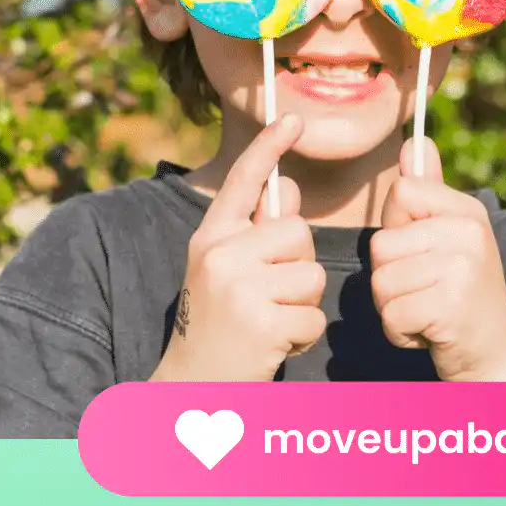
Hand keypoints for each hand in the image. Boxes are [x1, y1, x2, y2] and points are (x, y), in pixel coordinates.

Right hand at [151, 115, 327, 382]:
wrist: (192, 388)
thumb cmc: (218, 325)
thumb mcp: (226, 272)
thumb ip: (256, 232)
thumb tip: (287, 188)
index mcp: (210, 238)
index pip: (242, 182)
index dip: (268, 147)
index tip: (292, 117)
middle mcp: (219, 256)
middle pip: (297, 233)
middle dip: (298, 266)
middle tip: (269, 298)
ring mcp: (238, 289)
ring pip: (311, 275)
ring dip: (302, 305)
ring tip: (269, 322)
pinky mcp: (260, 323)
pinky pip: (313, 316)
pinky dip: (302, 336)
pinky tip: (274, 345)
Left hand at [370, 138, 505, 382]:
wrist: (495, 356)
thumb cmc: (462, 296)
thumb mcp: (450, 239)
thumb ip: (428, 194)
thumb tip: (415, 142)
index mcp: (468, 211)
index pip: (401, 193)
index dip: (397, 230)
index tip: (423, 254)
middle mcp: (470, 233)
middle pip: (381, 244)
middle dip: (390, 278)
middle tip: (428, 293)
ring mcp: (463, 269)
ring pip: (381, 282)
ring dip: (394, 308)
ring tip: (429, 311)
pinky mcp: (451, 306)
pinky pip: (391, 315)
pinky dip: (401, 333)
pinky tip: (430, 332)